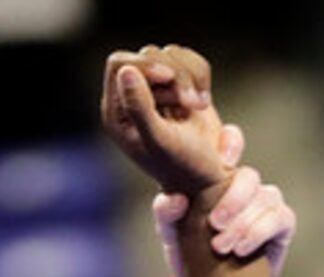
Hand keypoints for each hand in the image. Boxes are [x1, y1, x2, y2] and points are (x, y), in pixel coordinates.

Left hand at [101, 46, 229, 198]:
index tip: (167, 77)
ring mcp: (155, 88)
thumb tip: (126, 71)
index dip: (144, 64)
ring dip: (191, 77)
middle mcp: (131, 96)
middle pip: (148, 55)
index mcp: (116, 112)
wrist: (207, 175)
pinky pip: (187, 58)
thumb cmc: (182, 164)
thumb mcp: (159, 140)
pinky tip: (204, 101)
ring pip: (170, 54)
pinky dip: (200, 75)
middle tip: (192, 105)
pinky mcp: (176, 84)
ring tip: (199, 106)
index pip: (119, 63)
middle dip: (175, 75)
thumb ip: (139, 108)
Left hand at [153, 140, 296, 276]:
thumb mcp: (172, 235)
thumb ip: (166, 215)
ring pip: (265, 197)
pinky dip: (258, 233)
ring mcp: (267, 202)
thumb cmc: (191, 253)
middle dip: (233, 198)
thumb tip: (173, 199)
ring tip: (221, 246)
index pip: (231, 142)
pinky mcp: (282, 224)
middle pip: (249, 175)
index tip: (223, 160)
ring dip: (242, 222)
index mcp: (220, 175)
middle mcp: (246, 185)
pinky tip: (240, 250)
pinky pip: (279, 218)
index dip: (231, 142)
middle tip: (215, 223)